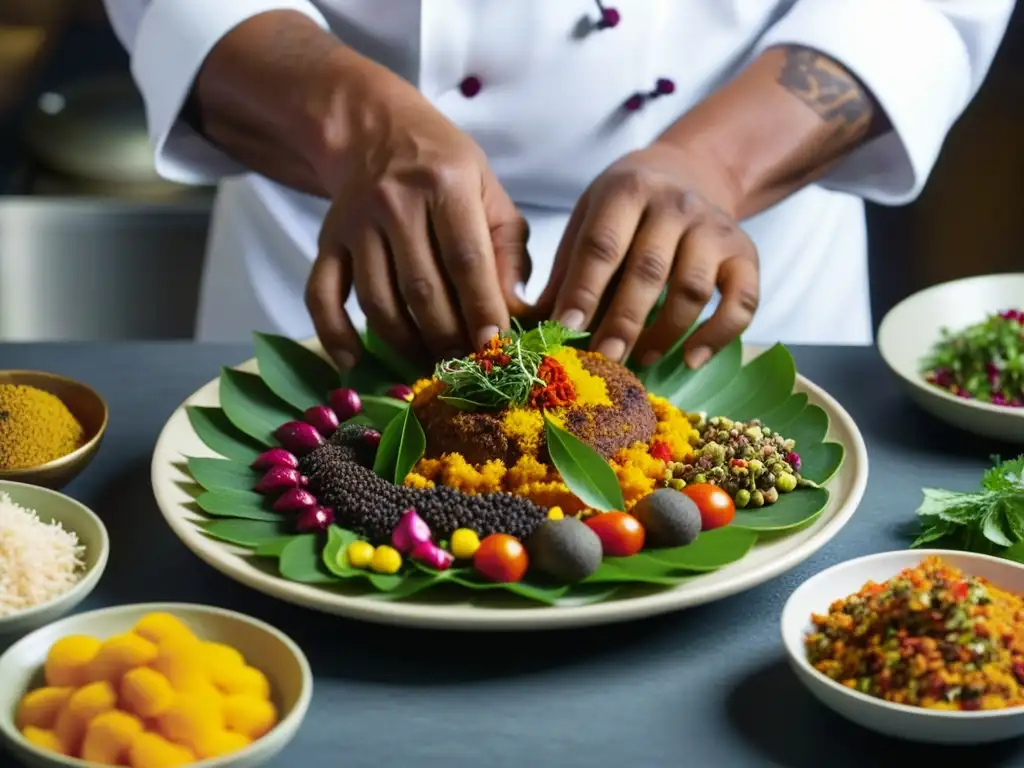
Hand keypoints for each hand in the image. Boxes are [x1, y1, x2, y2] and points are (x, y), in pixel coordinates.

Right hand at [305, 73, 529, 369]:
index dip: (482, 309)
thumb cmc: (445, 169)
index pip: (466, 259)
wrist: (376, 130)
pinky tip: (355, 364)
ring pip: (378, 301)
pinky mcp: (327, 243)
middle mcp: (395, 202)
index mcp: (445, 185)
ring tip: (431, 367)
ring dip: (406, 345)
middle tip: (467, 367)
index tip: (495, 347)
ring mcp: (355, 224)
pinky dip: (334, 336)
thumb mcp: (490, 193)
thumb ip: (508, 251)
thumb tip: (512, 313)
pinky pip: (322, 297)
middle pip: (422, 288)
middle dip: (448, 337)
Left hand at [537, 143, 758, 368]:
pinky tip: (691, 360)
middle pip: (649, 269)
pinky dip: (718, 335)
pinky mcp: (746, 253)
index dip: (584, 290)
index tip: (566, 329)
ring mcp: (713, 228)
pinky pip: (742, 301)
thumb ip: (565, 274)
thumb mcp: (587, 223)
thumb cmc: (624, 215)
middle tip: (604, 359)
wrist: (689, 174)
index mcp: (626, 192)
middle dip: (623, 320)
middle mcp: (674, 205)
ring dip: (665, 332)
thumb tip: (531, 329)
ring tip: (639, 360)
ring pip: (693, 288)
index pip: (602, 245)